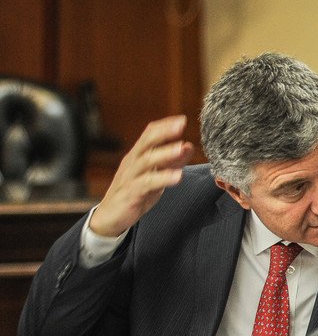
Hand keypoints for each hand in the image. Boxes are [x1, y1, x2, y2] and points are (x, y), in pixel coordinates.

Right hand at [90, 116, 192, 237]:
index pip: (149, 134)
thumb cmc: (135, 192)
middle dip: (163, 133)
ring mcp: (130, 177)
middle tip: (180, 125)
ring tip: (181, 148)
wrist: (110, 217)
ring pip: (146, 161)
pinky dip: (162, 179)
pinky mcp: (130, 193)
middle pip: (146, 142)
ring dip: (165, 154)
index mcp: (138, 156)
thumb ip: (172, 162)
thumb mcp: (156, 175)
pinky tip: (177, 176)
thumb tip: (188, 146)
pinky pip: (145, 184)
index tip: (182, 119)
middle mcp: (133, 163)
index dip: (164, 126)